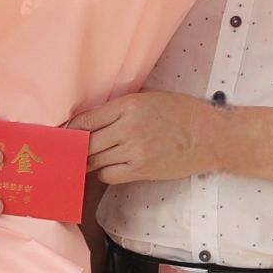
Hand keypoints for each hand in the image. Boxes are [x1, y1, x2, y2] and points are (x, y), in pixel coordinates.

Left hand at [69, 91, 221, 184]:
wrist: (209, 136)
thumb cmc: (181, 112)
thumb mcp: (149, 97)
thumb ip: (121, 106)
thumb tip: (92, 116)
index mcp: (128, 105)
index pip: (85, 120)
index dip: (70, 129)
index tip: (62, 134)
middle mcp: (128, 128)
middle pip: (86, 143)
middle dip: (75, 148)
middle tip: (67, 151)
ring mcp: (134, 151)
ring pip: (95, 161)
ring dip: (89, 161)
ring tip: (86, 159)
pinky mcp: (141, 170)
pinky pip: (109, 175)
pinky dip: (104, 172)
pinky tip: (109, 166)